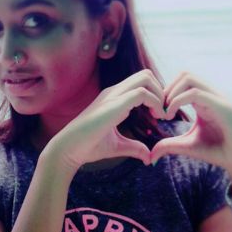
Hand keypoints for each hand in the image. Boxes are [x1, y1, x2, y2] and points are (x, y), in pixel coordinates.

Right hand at [46, 69, 164, 173]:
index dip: (155, 95)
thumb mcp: (117, 146)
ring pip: (145, 78)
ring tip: (161, 115)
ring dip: (159, 94)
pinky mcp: (114, 104)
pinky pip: (142, 92)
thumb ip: (134, 147)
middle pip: (145, 75)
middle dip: (160, 91)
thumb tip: (149, 156)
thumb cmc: (88, 146)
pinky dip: (155, 102)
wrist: (69, 149)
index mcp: (113, 98)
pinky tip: (156, 118)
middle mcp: (114, 92)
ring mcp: (113, 95)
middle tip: (162, 112)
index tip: (159, 115)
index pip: (140, 83)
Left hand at [150, 72, 231, 193]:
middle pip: (184, 74)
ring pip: (188, 78)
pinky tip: (170, 116)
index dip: (165, 94)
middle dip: (166, 89)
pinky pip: (195, 93)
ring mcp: (218, 98)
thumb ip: (170, 145)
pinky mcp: (222, 106)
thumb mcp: (188, 146)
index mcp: (204, 100)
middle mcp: (211, 95)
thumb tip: (151, 154)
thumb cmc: (220, 151)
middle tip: (159, 111)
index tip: (156, 113)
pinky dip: (178, 101)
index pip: (181, 82)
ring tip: (165, 114)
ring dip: (171, 93)